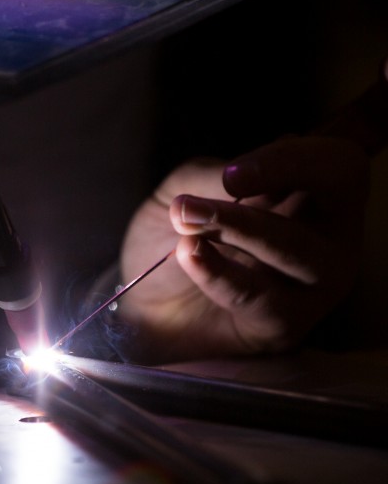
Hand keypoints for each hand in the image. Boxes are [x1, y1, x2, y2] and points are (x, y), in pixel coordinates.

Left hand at [116, 135, 369, 362]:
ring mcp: (316, 282)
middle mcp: (330, 234)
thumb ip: (213, 177)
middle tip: (198, 198)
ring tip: (185, 223)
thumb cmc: (174, 237)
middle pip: (340, 191)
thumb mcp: (185, 189)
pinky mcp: (286, 324)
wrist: (142, 303)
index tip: (234, 174)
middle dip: (270, 185)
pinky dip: (218, 273)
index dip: (293, 159)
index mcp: (312, 191)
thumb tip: (239, 174)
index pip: (338, 162)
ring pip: (299, 248)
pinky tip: (188, 255)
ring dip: (238, 228)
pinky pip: (260, 297)